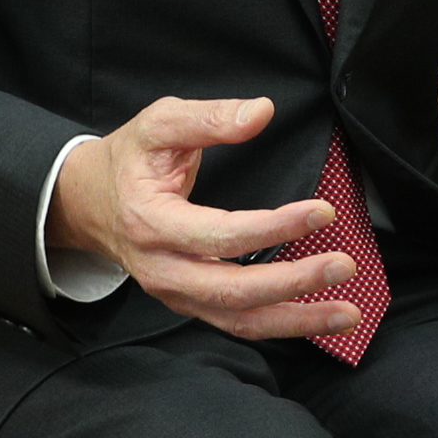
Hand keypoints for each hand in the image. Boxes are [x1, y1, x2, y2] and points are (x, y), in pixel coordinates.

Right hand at [50, 95, 364, 342]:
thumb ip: (207, 117)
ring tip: (349, 313)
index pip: (217, 235)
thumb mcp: (157, 124)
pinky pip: (238, 323)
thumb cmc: (128, 160)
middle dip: (293, 283)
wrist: (88, 204)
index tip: (322, 212)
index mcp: (150, 222)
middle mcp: (161, 269)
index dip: (272, 228)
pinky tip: (321, 318)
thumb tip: (261, 112)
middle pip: (232, 290)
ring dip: (296, 320)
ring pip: (238, 320)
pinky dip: (281, 325)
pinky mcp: (190, 303)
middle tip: (345, 265)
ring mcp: (175, 293)